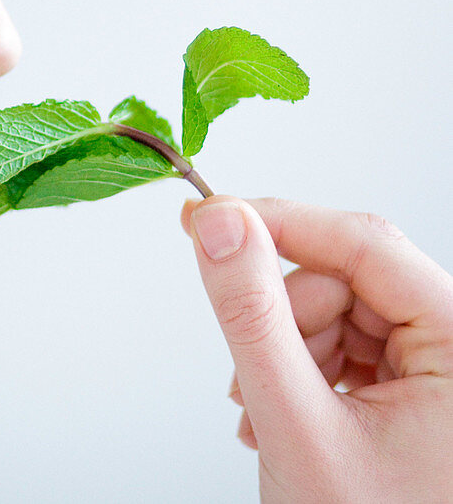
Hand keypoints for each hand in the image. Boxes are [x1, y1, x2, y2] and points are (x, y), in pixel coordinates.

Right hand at [181, 196, 452, 502]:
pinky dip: (301, 370)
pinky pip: (344, 342)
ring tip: (268, 413)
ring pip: (337, 308)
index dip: (279, 223)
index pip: (366, 243)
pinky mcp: (416, 387)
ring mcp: (441, 369)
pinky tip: (287, 412)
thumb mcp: (296, 421)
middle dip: (283, 320)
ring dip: (284, 351)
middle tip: (253, 378)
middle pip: (348, 278)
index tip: (206, 215)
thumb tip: (219, 226)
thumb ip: (252, 316)